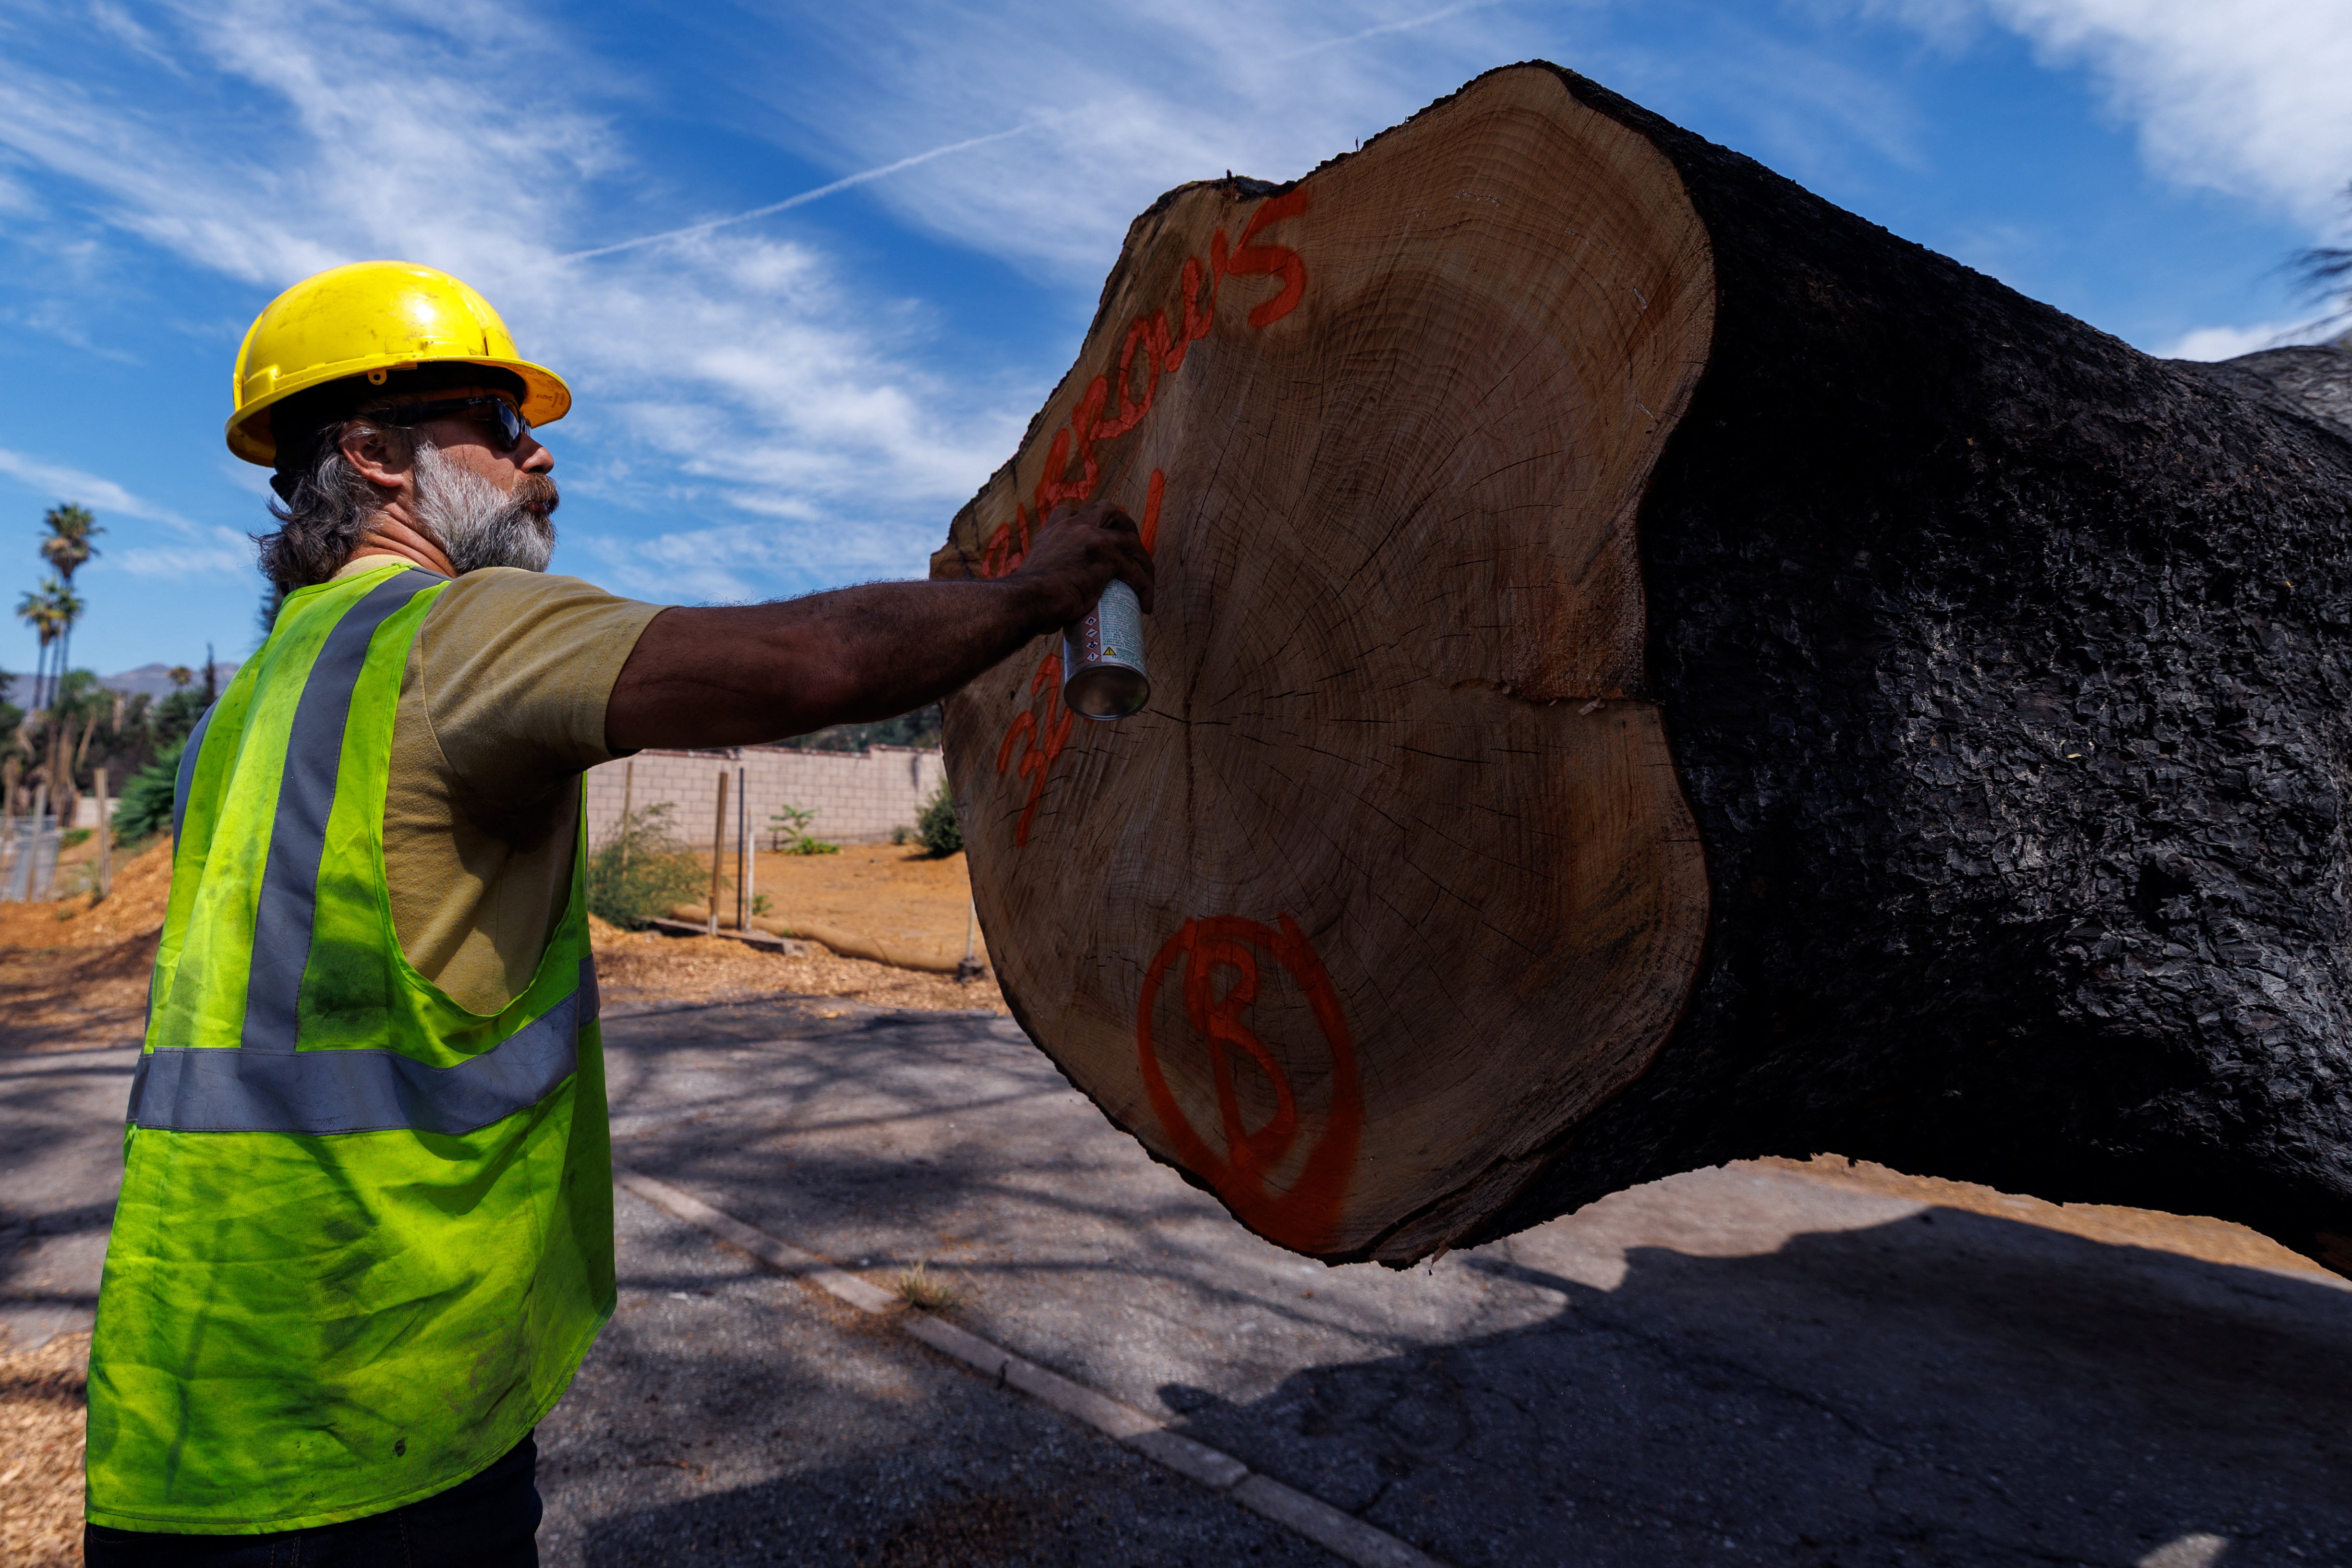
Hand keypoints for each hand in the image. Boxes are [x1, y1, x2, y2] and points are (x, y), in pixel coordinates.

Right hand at [1009, 498, 1155, 625]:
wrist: (1029, 599)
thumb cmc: (1030, 594)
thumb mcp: (1040, 565)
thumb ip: (1053, 562)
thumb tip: (1060, 583)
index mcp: (1056, 525)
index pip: (1080, 513)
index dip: (1097, 523)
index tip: (1104, 538)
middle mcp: (1074, 524)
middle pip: (1110, 511)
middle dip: (1126, 526)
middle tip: (1133, 551)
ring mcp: (1091, 536)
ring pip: (1130, 540)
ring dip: (1143, 561)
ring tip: (1146, 581)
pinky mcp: (1105, 556)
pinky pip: (1134, 570)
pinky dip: (1144, 586)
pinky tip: (1146, 603)